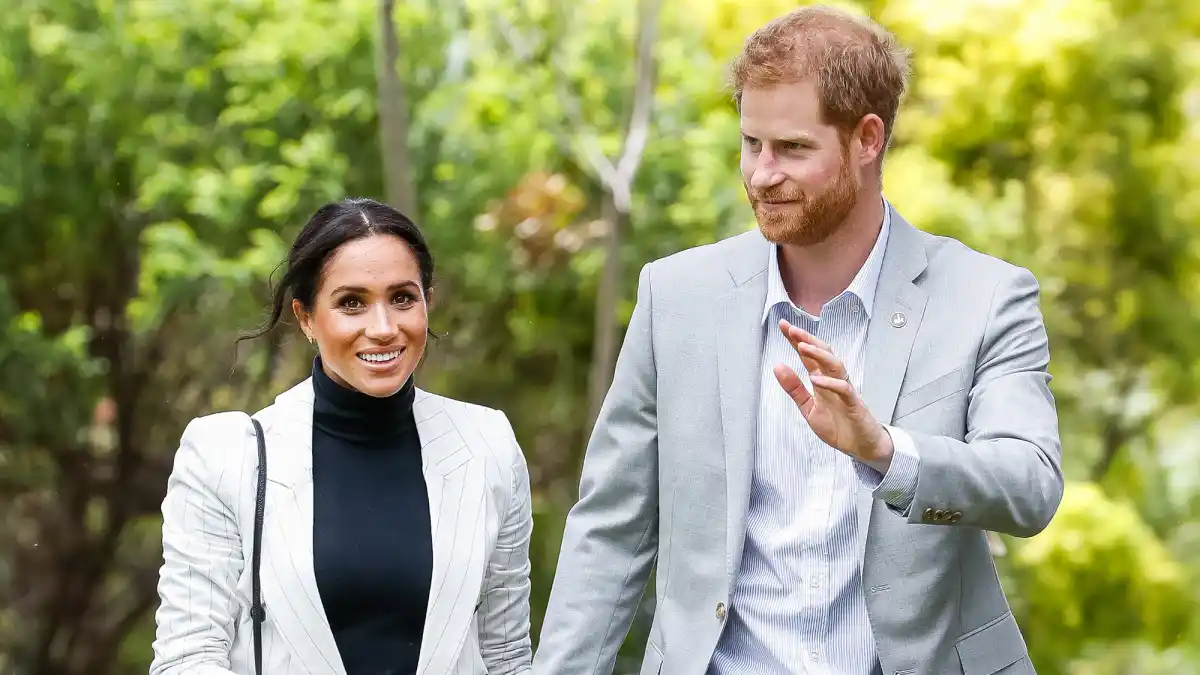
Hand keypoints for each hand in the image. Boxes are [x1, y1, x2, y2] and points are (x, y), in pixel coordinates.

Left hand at [773, 319, 892, 465]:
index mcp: (822, 381)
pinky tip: (816, 379)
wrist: (861, 447)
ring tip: (802, 347)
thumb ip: (794, 389)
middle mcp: (834, 381)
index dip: (796, 341)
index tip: (783, 326)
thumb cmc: (838, 426)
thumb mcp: (809, 409)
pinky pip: (844, 389)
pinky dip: (830, 383)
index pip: (808, 356)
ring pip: (835, 365)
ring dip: (819, 355)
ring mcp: (845, 391)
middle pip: (823, 354)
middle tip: (792, 328)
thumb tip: (777, 366)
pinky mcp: (854, 404)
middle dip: (808, 340)